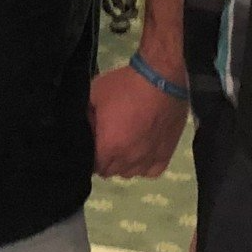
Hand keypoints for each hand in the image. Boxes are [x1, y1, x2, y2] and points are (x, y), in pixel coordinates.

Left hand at [90, 60, 187, 177]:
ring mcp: (148, 159)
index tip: (92, 145)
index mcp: (108, 148)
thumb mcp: (95, 94)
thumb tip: (85, 127)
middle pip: (110, 172)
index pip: (92, 166)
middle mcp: (128, 160)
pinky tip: (142, 153)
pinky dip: (144, 165)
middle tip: (107, 143)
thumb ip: (86, 115)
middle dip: (105, 160)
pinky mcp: (166, 155)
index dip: (90, 157)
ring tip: (125, 147)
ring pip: (130, 173)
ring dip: (124, 164)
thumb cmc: (126, 85)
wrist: (162, 78)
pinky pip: (151, 172)